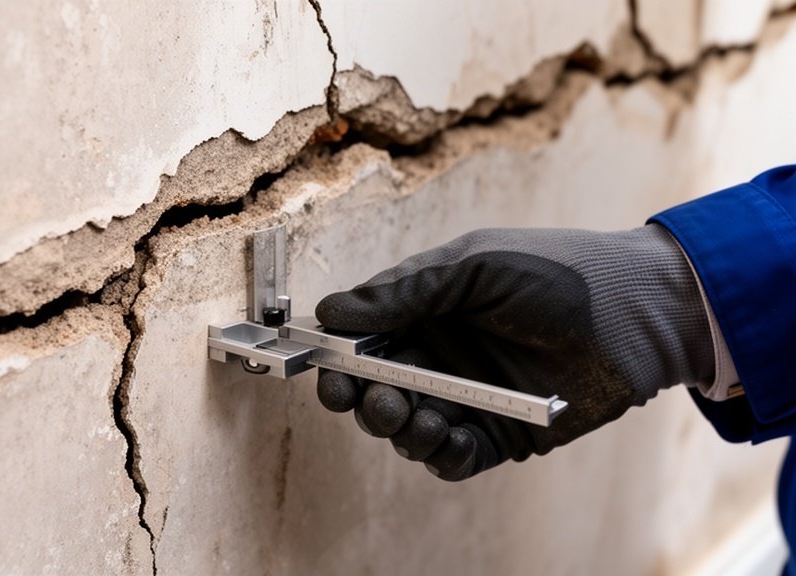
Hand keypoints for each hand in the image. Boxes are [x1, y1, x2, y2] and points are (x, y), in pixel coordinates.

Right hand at [315, 225, 713, 480]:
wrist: (638, 310)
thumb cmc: (556, 271)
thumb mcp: (474, 267)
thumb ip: (404, 292)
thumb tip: (331, 311)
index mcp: (428, 309)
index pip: (365, 337)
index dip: (339, 355)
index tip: (325, 366)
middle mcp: (441, 354)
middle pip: (377, 387)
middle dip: (362, 397)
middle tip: (368, 397)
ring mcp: (469, 396)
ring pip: (409, 426)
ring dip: (399, 426)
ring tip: (415, 415)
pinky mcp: (501, 433)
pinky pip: (454, 456)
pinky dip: (439, 453)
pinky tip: (445, 436)